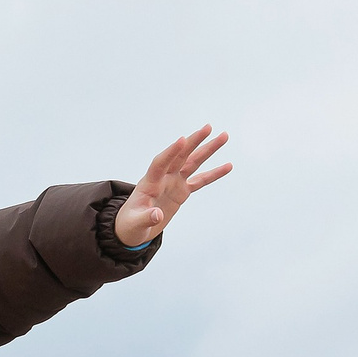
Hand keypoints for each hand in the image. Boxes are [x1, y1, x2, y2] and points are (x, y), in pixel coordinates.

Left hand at [112, 126, 232, 247]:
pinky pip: (200, 180)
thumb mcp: (136, 224)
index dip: (171, 152)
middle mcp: (163, 178)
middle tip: (208, 128)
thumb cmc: (130, 224)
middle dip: (194, 141)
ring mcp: (173, 183)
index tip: (182, 140)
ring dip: (207, 150)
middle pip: (180, 156)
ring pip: (193, 163)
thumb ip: (146, 218)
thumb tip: (157, 215)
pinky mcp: (181, 191)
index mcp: (149, 183)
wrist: (133, 228)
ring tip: (223, 136)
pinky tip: (227, 166)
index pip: (160, 163)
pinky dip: (213, 174)